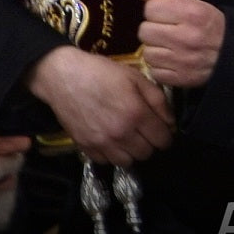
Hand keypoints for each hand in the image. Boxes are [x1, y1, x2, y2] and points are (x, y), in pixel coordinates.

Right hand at [25, 46, 174, 166]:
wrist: (63, 76)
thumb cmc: (102, 72)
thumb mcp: (135, 77)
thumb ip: (157, 100)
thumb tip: (170, 122)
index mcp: (136, 114)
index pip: (163, 140)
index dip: (166, 135)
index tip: (162, 128)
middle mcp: (121, 134)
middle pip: (147, 153)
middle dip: (150, 143)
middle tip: (144, 130)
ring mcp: (102, 143)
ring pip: (128, 162)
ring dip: (132, 151)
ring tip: (128, 136)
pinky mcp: (86, 148)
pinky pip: (107, 161)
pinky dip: (112, 154)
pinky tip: (110, 139)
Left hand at [135, 0, 224, 87]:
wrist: (230, 54)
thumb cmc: (208, 25)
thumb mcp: (192, 4)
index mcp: (190, 14)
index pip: (151, 8)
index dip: (155, 11)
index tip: (165, 15)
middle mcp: (186, 37)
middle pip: (145, 31)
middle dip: (152, 30)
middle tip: (165, 31)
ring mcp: (183, 60)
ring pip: (147, 53)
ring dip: (155, 49)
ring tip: (168, 47)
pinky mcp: (180, 79)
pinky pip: (154, 71)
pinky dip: (159, 66)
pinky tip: (170, 60)